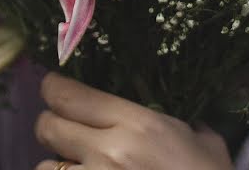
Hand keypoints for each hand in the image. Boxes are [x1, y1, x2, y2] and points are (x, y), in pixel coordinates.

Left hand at [34, 73, 231, 169]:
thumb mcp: (204, 142)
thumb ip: (177, 124)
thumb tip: (172, 116)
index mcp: (137, 124)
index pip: (69, 95)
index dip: (53, 88)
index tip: (54, 88)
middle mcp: (107, 151)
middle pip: (47, 127)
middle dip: (52, 125)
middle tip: (66, 128)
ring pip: (44, 166)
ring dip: (56, 164)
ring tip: (75, 165)